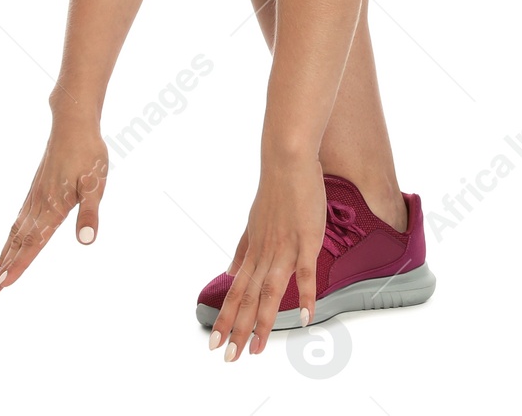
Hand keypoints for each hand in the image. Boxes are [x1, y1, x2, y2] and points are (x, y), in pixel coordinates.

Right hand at [0, 123, 108, 293]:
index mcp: (54, 207)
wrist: (72, 125)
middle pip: (19, 242)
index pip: (33, 244)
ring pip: (16, 232)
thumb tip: (87, 242)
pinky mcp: (36, 190)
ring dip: (5, 254)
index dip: (18, 266)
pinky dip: (12, 236)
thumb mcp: (96, 183)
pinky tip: (11, 242)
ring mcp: (35, 197)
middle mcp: (39, 205)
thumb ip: (90, 213)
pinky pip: (20, 219)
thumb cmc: (89, 153)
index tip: (1, 285)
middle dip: (4, 267)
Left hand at [208, 153, 326, 359]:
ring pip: (270, 292)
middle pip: (248, 298)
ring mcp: (285, 248)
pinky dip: (305, 297)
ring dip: (263, 322)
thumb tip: (229, 269)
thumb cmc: (276, 189)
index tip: (215, 342)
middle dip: (238, 329)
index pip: (236, 291)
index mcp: (253, 250)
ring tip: (257, 349)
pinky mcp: (306, 240)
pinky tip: (306, 318)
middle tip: (229, 358)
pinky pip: (305, 274)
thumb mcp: (253, 222)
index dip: (226, 317)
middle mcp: (264, 254)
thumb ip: (243, 249)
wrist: (287, 162)